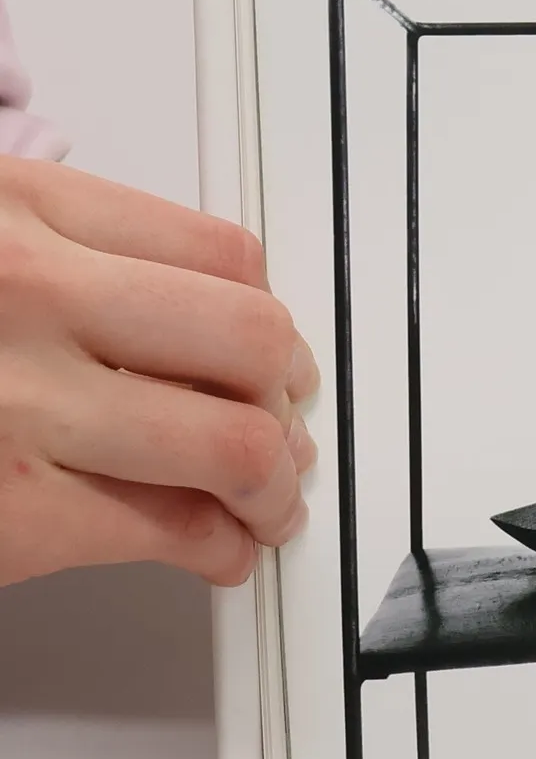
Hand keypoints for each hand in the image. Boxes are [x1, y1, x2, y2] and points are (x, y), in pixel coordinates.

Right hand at [0, 156, 317, 587]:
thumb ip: (55, 258)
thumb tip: (168, 311)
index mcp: (17, 209)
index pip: (219, 254)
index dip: (266, 317)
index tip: (272, 352)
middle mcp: (30, 290)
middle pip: (251, 340)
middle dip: (286, 397)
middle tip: (284, 427)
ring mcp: (23, 401)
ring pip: (237, 441)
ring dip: (274, 487)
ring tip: (267, 502)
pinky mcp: (17, 510)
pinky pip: (174, 528)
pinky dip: (221, 548)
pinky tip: (219, 549)